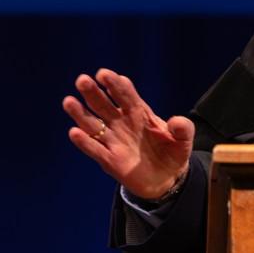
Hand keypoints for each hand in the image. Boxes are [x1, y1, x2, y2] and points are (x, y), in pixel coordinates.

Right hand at [62, 68, 194, 199]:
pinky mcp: (110, 160)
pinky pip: (95, 149)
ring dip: (80, 114)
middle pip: (103, 105)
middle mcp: (121, 123)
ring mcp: (113, 141)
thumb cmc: (172, 152)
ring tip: (69, 102)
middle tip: (82, 80)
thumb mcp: (184, 139)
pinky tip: (75, 132)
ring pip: (93, 125)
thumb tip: (176, 121)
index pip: (124, 94)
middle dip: (93, 92)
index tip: (104, 75)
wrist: (167, 178)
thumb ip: (183, 129)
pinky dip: (85, 142)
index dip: (114, 84)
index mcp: (138, 112)